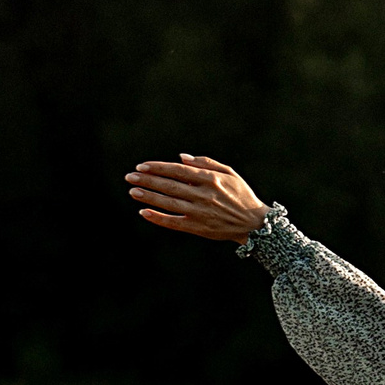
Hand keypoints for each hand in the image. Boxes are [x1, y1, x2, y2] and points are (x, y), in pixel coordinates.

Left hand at [125, 155, 270, 240]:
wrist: (254, 223)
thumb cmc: (241, 195)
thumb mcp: (229, 173)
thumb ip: (205, 162)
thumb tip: (181, 157)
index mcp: (210, 179)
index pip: (178, 170)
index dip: (158, 168)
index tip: (142, 166)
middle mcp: (203, 195)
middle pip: (170, 185)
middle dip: (148, 180)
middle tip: (130, 177)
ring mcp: (200, 212)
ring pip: (169, 203)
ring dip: (149, 197)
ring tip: (133, 191)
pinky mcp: (198, 227)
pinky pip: (174, 222)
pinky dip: (158, 218)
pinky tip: (144, 212)